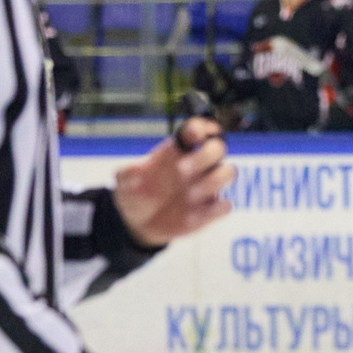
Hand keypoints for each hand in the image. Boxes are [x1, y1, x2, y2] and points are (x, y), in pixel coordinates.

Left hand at [112, 123, 232, 245]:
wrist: (138, 224)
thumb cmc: (135, 194)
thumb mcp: (124, 182)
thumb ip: (128, 173)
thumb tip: (138, 170)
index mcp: (178, 151)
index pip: (198, 130)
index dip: (201, 128)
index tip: (192, 135)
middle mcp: (197, 165)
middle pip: (218, 148)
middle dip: (204, 156)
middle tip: (181, 171)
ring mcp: (206, 187)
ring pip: (228, 172)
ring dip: (211, 182)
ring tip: (188, 196)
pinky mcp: (210, 210)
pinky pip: (225, 206)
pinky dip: (212, 210)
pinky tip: (191, 216)